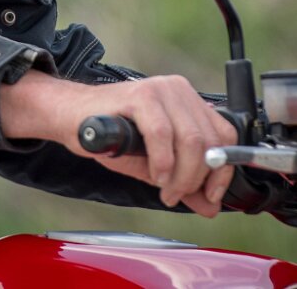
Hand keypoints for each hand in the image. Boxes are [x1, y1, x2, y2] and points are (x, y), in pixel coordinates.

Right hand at [0, 70, 236, 215]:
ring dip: (181, 175)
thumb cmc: (111, 137)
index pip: (225, 135)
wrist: (71, 117)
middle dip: (197, 179)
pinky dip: (163, 162)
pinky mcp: (140, 95)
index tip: (210, 196)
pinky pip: (162, 134)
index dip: (223, 171)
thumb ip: (184, 182)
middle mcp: (178, 90)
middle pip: (210, 141)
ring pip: (191, 140)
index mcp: (188, 101)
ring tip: (164, 189)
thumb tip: (210, 206)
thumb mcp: (155, 164)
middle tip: (175, 195)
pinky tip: (154, 175)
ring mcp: (160, 89)